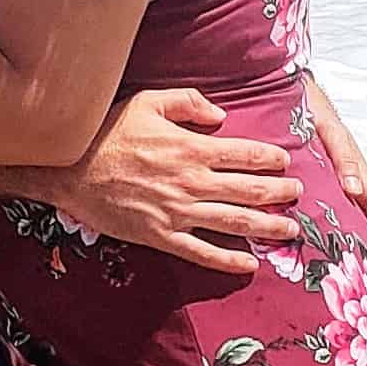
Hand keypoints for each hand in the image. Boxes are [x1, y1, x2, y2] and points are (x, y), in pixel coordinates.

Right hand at [51, 86, 299, 271]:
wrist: (69, 168)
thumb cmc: (108, 131)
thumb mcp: (149, 101)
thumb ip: (189, 102)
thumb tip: (221, 115)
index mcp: (191, 148)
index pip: (245, 154)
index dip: (271, 158)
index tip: (286, 161)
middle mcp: (191, 182)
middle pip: (248, 190)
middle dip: (279, 193)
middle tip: (297, 194)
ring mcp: (177, 213)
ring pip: (234, 223)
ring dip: (267, 227)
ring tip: (290, 230)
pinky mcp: (160, 236)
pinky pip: (201, 252)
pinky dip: (228, 260)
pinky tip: (249, 265)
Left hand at [304, 76, 366, 294]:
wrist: (292, 94)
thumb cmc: (310, 110)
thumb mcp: (328, 131)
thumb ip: (342, 158)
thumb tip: (357, 189)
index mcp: (363, 180)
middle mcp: (358, 194)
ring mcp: (345, 198)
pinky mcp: (329, 198)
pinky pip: (346, 233)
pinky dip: (354, 258)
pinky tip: (348, 282)